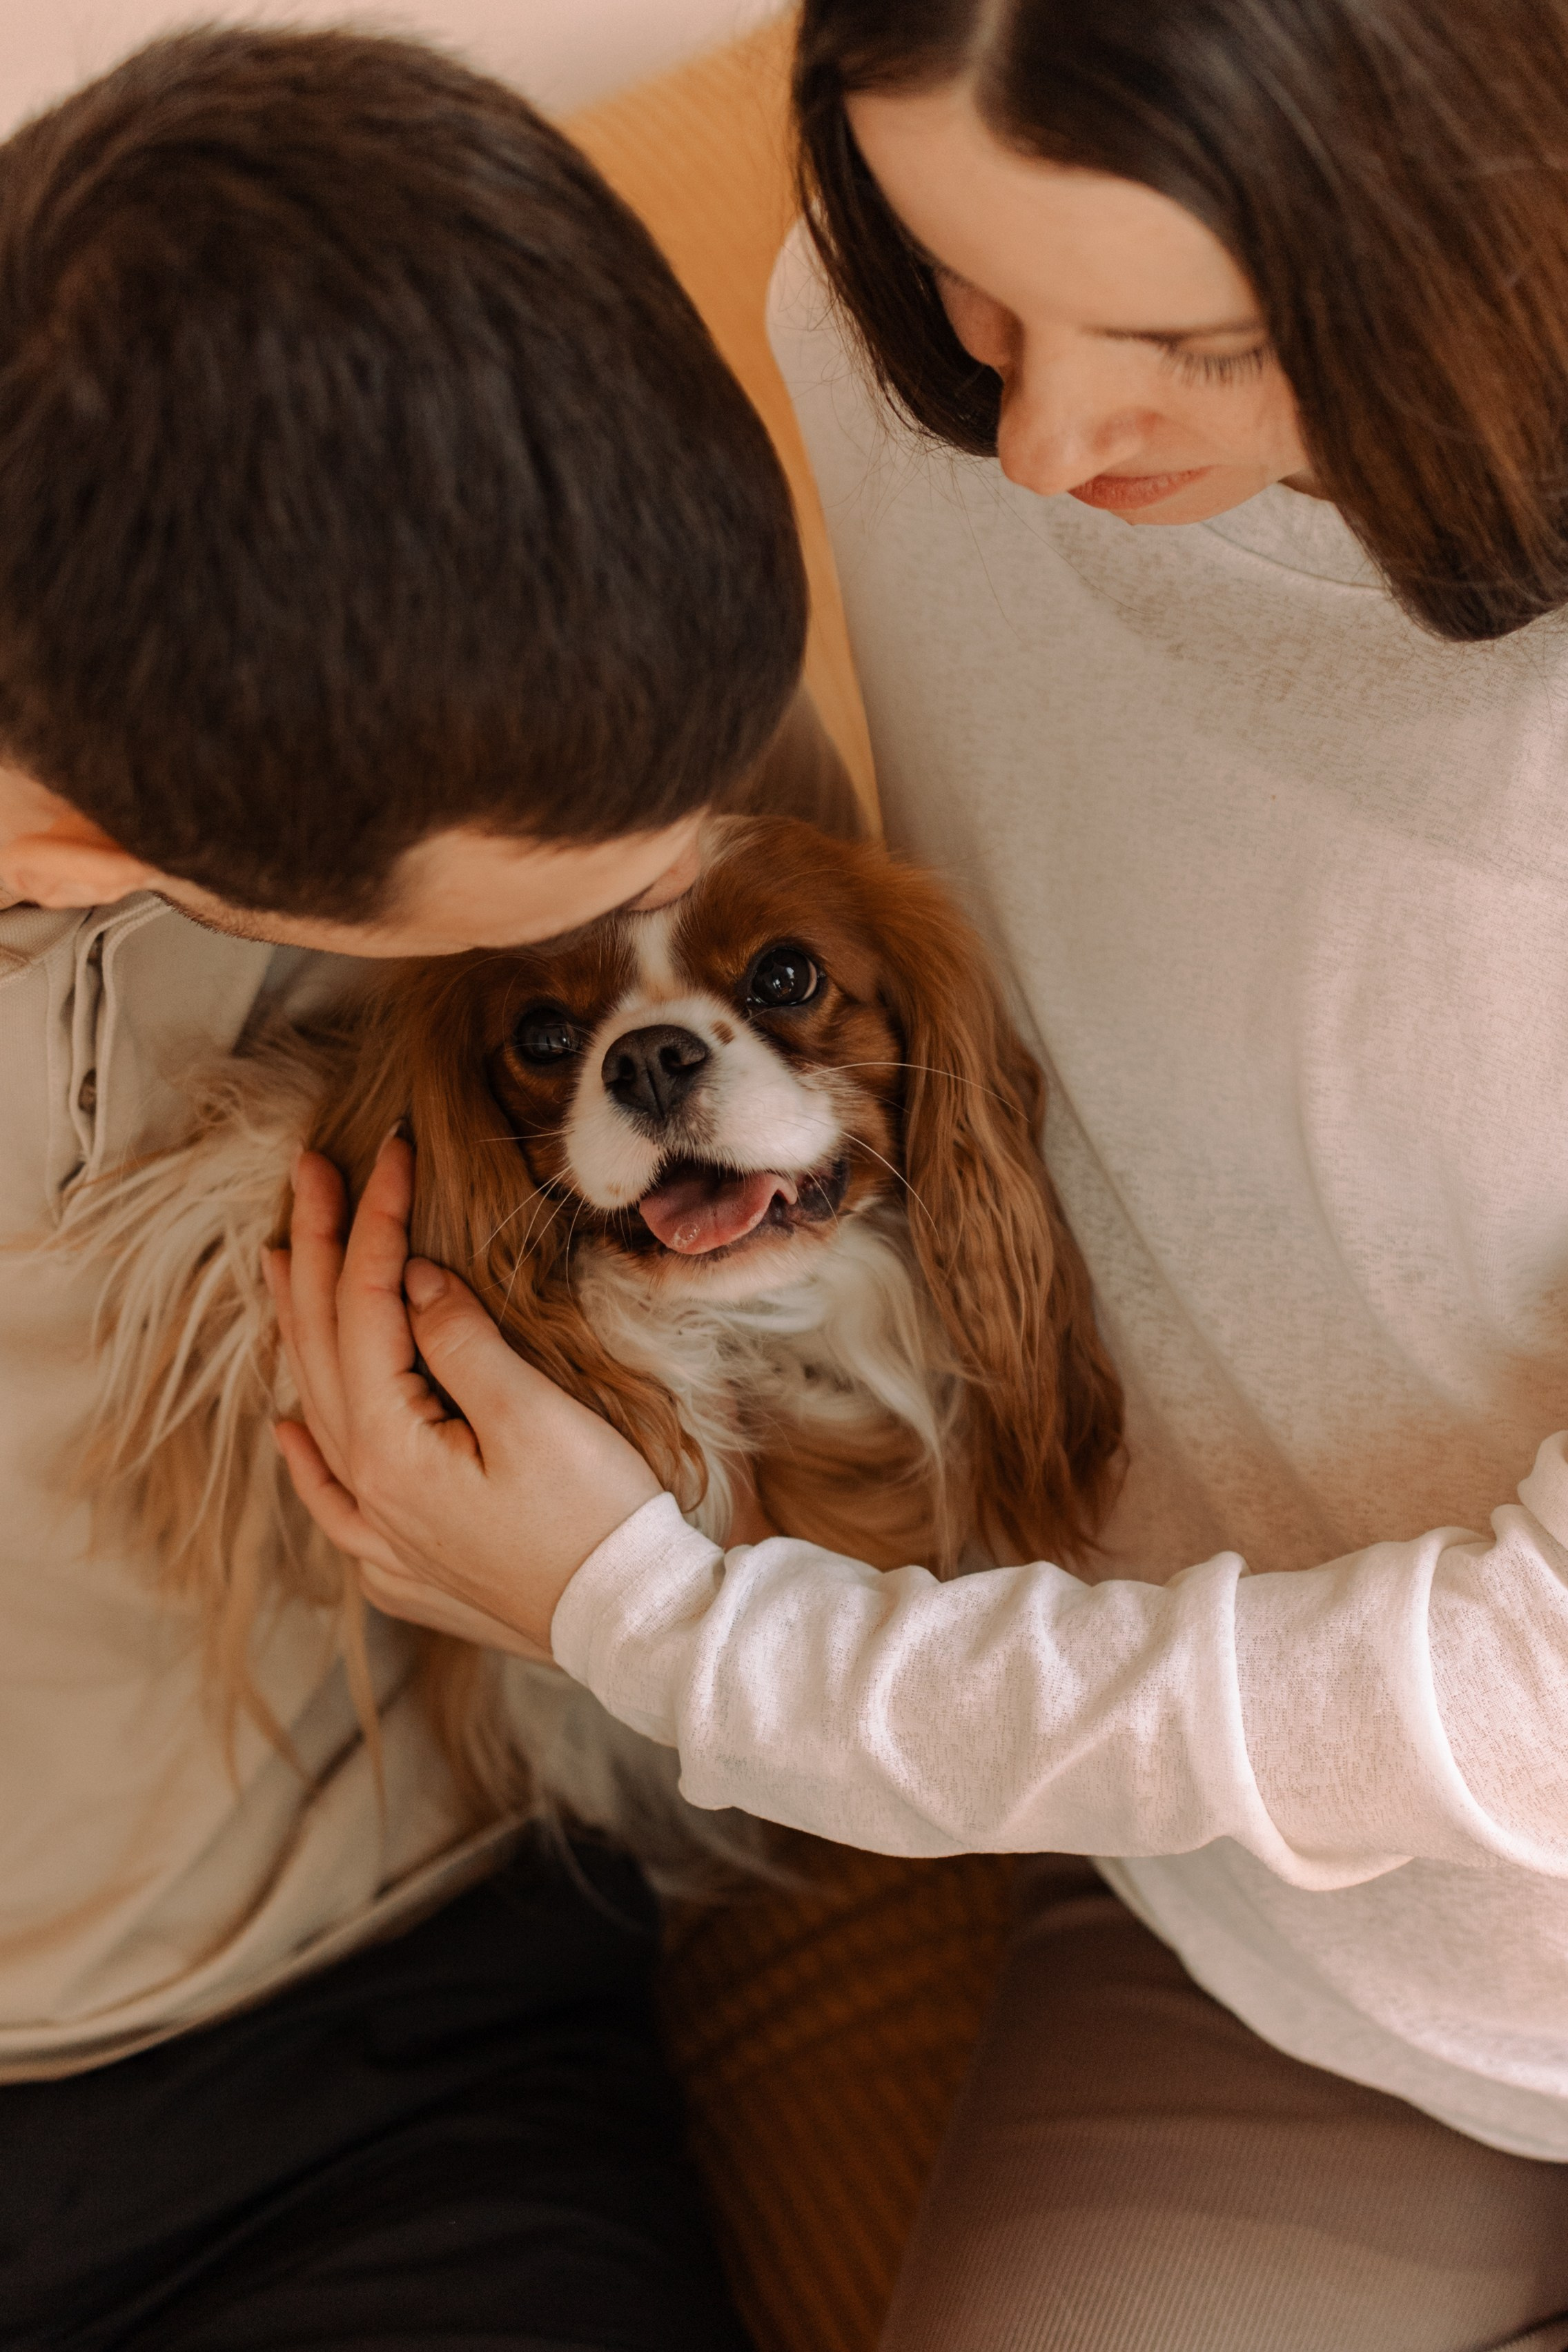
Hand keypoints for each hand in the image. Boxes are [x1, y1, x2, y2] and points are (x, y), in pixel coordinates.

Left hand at [266, 1137, 660, 1659]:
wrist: (631, 1626)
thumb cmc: (596, 1519)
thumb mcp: (534, 1416)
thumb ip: (461, 1342)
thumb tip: (414, 1280)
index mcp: (392, 1448)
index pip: (367, 1306)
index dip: (375, 1221)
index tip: (388, 1152)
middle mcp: (368, 1492)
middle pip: (324, 1349)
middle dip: (320, 1250)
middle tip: (310, 1171)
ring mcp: (380, 1536)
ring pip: (319, 1408)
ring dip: (301, 1329)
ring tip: (284, 1259)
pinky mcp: (406, 1567)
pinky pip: (331, 1495)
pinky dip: (307, 1453)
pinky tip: (288, 1428)